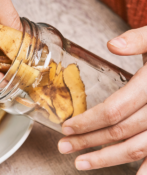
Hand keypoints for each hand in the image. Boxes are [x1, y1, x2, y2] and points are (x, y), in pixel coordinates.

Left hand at [58, 26, 146, 173]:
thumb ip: (138, 39)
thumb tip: (112, 44)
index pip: (114, 110)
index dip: (88, 121)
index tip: (67, 127)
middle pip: (119, 131)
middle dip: (88, 140)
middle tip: (64, 147)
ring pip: (136, 148)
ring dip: (107, 158)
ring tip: (81, 163)